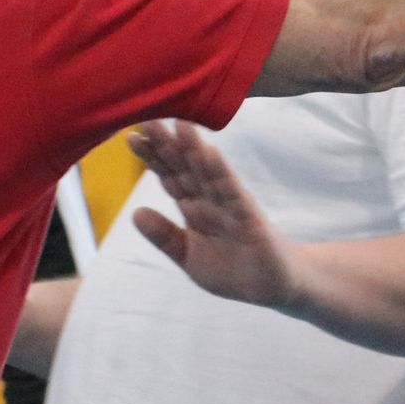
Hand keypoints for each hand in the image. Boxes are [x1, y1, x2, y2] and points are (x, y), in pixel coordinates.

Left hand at [127, 120, 300, 308]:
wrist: (273, 286)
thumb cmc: (232, 268)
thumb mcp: (188, 256)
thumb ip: (164, 236)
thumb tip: (135, 213)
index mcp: (194, 206)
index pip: (170, 176)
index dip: (152, 158)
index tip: (131, 138)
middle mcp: (210, 199)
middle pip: (185, 167)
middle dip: (167, 143)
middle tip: (147, 116)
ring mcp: (230, 204)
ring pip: (207, 172)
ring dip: (193, 148)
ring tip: (178, 124)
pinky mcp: (248, 217)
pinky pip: (232, 192)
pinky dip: (221, 173)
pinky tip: (210, 153)